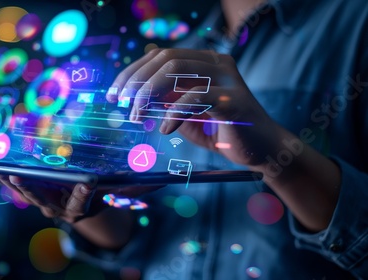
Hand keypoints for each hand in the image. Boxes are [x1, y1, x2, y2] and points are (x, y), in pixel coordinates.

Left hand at [0, 174, 163, 223]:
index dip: (84, 191)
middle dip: (32, 187)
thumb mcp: (124, 190)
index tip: (87, 181)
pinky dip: (2, 173)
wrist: (88, 205)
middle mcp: (60, 208)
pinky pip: (17, 184)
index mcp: (83, 206)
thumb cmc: (106, 193)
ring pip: (24, 191)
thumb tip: (164, 179)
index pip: (84, 199)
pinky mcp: (35, 193)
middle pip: (44, 198)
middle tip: (19, 175)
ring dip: (7, 178)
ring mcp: (45, 201)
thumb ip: (141, 186)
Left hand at [107, 48, 280, 166]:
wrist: (262, 151)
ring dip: (149, 93)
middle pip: (165, 58)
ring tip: (138, 115)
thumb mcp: (186, 114)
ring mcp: (227, 78)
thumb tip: (135, 92)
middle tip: (121, 103)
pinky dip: (174, 113)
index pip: (161, 56)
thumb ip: (166, 100)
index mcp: (205, 62)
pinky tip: (166, 129)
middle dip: (136, 80)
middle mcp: (216, 63)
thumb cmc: (222, 132)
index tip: (115, 93)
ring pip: (176, 70)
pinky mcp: (233, 99)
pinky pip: (195, 98)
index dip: (133, 72)